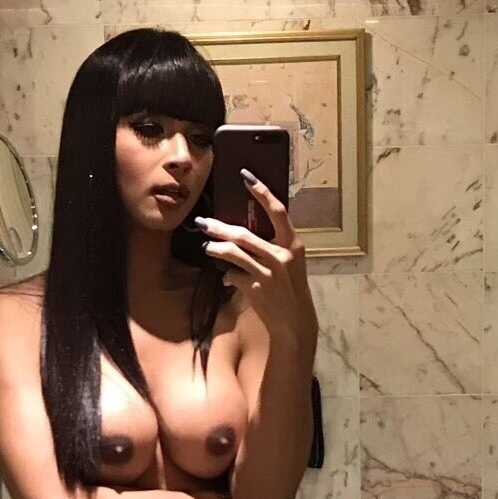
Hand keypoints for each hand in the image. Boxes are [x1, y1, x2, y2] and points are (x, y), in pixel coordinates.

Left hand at [196, 172, 315, 338]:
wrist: (295, 322)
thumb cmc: (290, 289)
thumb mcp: (289, 264)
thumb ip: (273, 246)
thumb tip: (243, 233)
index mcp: (293, 244)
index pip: (278, 212)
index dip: (262, 192)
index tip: (245, 176)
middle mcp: (282, 256)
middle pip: (244, 235)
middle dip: (220, 227)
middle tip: (202, 222)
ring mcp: (269, 272)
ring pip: (234, 254)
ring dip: (216, 249)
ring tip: (207, 246)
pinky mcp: (257, 288)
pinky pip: (233, 275)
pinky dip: (228, 275)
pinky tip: (227, 278)